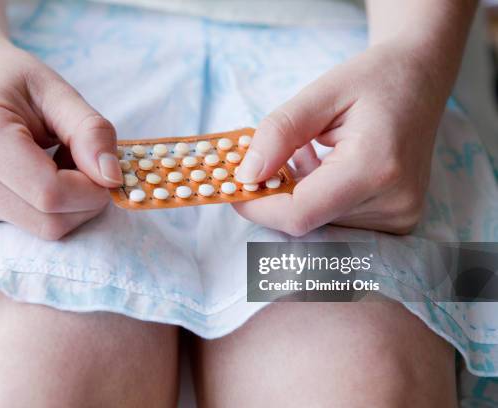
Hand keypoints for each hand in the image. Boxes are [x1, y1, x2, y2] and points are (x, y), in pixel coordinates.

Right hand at [0, 42, 121, 239]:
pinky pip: (28, 229)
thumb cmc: (13, 82)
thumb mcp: (58, 92)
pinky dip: (49, 209)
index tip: (106, 168)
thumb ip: (91, 131)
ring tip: (57, 163)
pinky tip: (37, 178)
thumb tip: (112, 179)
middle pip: (49, 221)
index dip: (92, 189)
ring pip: (44, 230)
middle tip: (85, 162)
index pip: (50, 193)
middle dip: (85, 200)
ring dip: (69, 205)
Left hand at [234, 41, 448, 235]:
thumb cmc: (374, 79)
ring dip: (298, 195)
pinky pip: (338, 220)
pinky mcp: (398, 220)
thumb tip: (245, 175)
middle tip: (266, 161)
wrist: (420, 80)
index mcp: (374, 167)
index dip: (258, 206)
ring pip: (320, 223)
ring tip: (309, 153)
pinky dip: (318, 198)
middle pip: (307, 220)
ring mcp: (399, 216)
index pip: (300, 213)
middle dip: (275, 196)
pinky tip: (323, 166)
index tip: (233, 188)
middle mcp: (392, 202)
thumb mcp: (321, 92)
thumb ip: (279, 133)